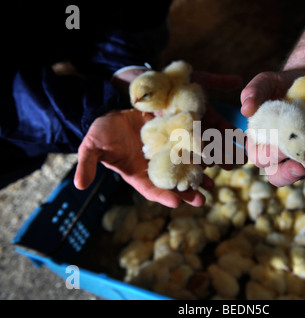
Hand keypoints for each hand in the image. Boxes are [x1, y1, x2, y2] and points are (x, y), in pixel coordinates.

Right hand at [75, 67, 241, 207]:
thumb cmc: (102, 133)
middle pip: (173, 183)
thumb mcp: (92, 147)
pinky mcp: (174, 136)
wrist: (115, 113)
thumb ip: (88, 164)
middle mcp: (155, 166)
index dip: (162, 196)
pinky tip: (212, 156)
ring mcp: (166, 152)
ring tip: (212, 184)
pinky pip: (189, 145)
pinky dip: (200, 152)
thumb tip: (78, 185)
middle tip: (202, 200)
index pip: (150, 189)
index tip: (175, 203)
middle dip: (187, 192)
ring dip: (198, 176)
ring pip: (185, 167)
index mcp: (138, 174)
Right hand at [240, 70, 304, 186]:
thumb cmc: (280, 84)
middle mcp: (275, 154)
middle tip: (301, 166)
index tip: (282, 144)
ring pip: (304, 174)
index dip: (270, 156)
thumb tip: (245, 109)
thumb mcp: (266, 82)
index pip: (259, 158)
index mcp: (258, 141)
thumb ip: (254, 91)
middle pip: (277, 177)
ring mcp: (297, 156)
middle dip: (290, 174)